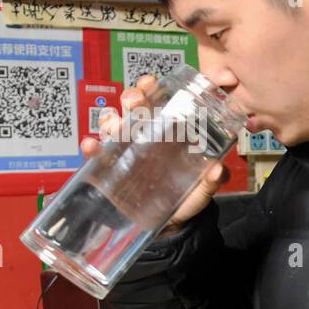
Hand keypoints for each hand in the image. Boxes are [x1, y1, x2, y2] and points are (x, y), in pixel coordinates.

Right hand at [83, 74, 227, 236]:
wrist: (169, 225)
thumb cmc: (188, 196)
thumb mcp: (204, 187)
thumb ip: (213, 179)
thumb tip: (217, 170)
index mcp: (167, 131)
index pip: (156, 101)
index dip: (150, 87)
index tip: (150, 83)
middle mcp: (143, 135)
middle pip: (131, 107)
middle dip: (131, 98)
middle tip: (135, 102)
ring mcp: (124, 151)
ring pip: (111, 124)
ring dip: (110, 120)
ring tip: (115, 127)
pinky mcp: (109, 169)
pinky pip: (95, 155)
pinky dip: (91, 148)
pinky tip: (90, 146)